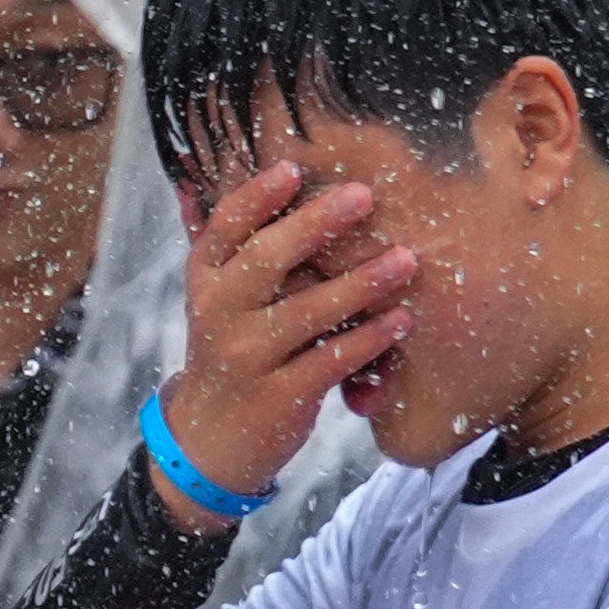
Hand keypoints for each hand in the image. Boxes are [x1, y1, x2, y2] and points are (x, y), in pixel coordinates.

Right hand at [150, 162, 415, 528]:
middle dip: (316, 224)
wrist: (210, 440)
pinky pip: (331, 360)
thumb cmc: (230, 352)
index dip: (257, 197)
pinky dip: (370, 339)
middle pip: (265, 260)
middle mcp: (218, 314)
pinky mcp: (278, 396)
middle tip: (364, 195)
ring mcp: (246, 357)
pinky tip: (402, 319)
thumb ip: (224, 246)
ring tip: (407, 260)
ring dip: (361, 283)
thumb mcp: (215, 299)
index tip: (295, 168)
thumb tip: (201, 179)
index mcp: (205, 281)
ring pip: (307, 311)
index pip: (225, 228)